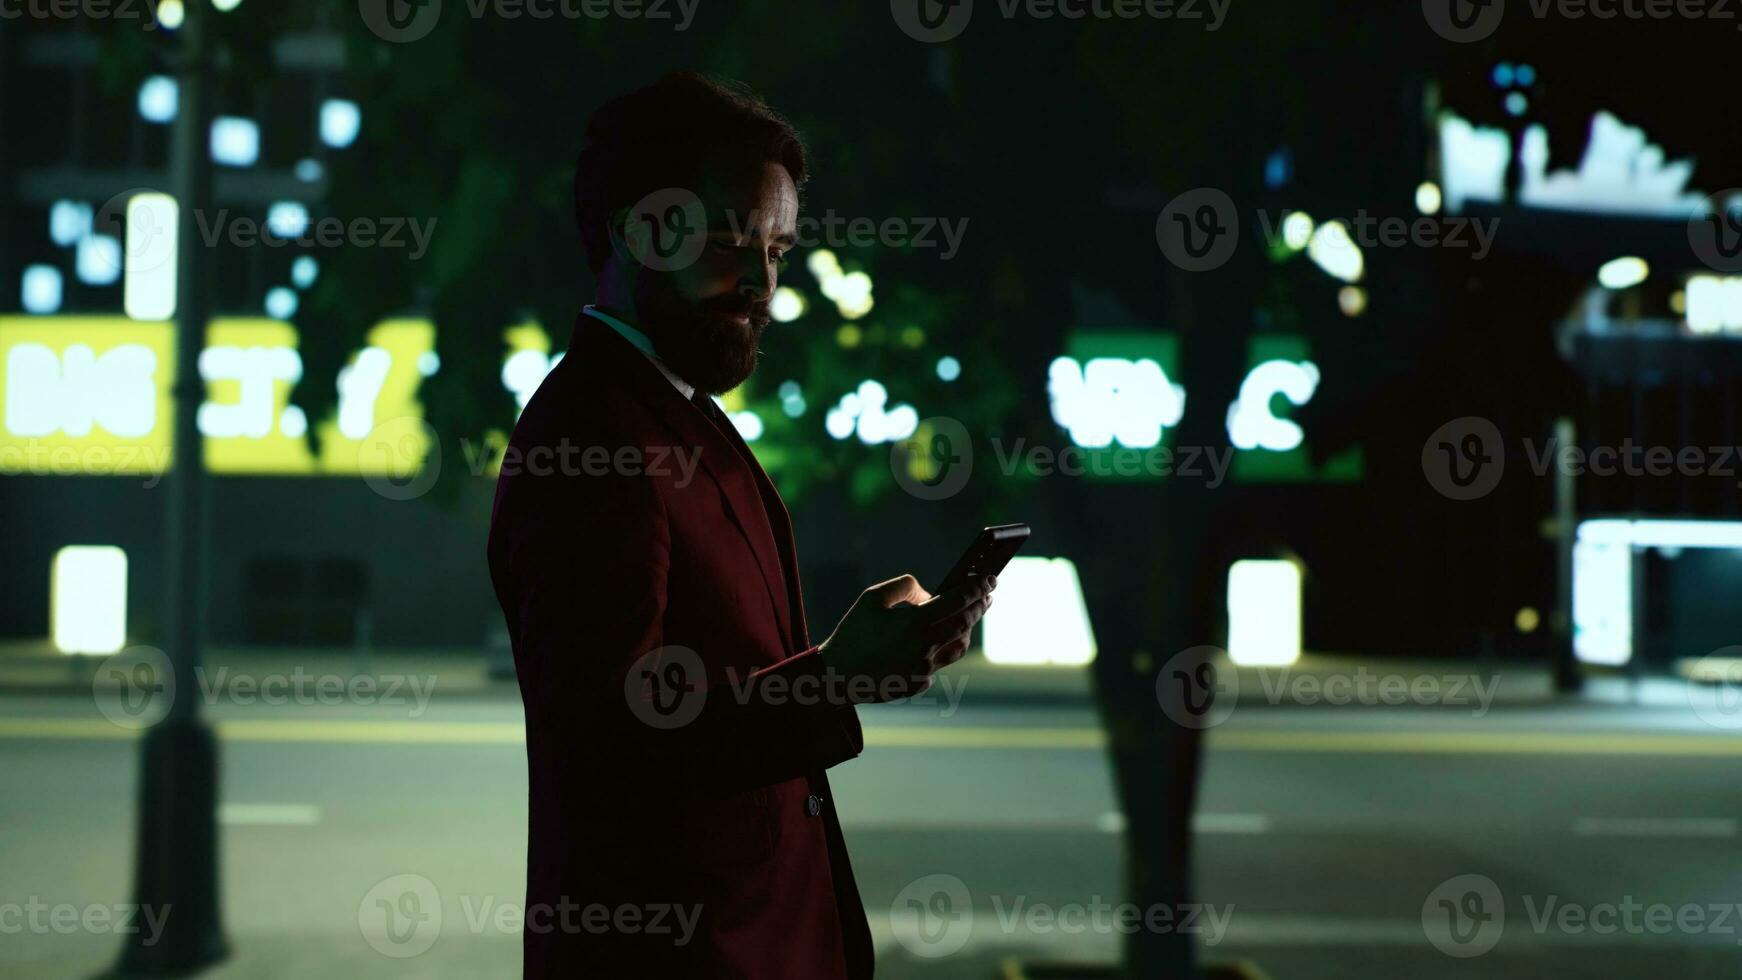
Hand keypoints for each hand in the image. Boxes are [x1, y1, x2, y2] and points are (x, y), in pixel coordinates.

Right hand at [816, 572, 996, 703]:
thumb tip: (930, 594)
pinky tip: (939, 640)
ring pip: (958, 647)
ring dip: (967, 630)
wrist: (836, 676)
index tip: (989, 580)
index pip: (958, 601)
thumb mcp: (872, 598)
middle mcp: (924, 647)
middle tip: (987, 595)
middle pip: (965, 624)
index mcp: (914, 622)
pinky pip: (939, 663)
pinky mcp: (920, 684)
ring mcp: (924, 669)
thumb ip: (904, 586)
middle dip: (980, 607)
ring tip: (969, 616)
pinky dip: (941, 649)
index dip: (977, 588)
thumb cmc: (853, 633)